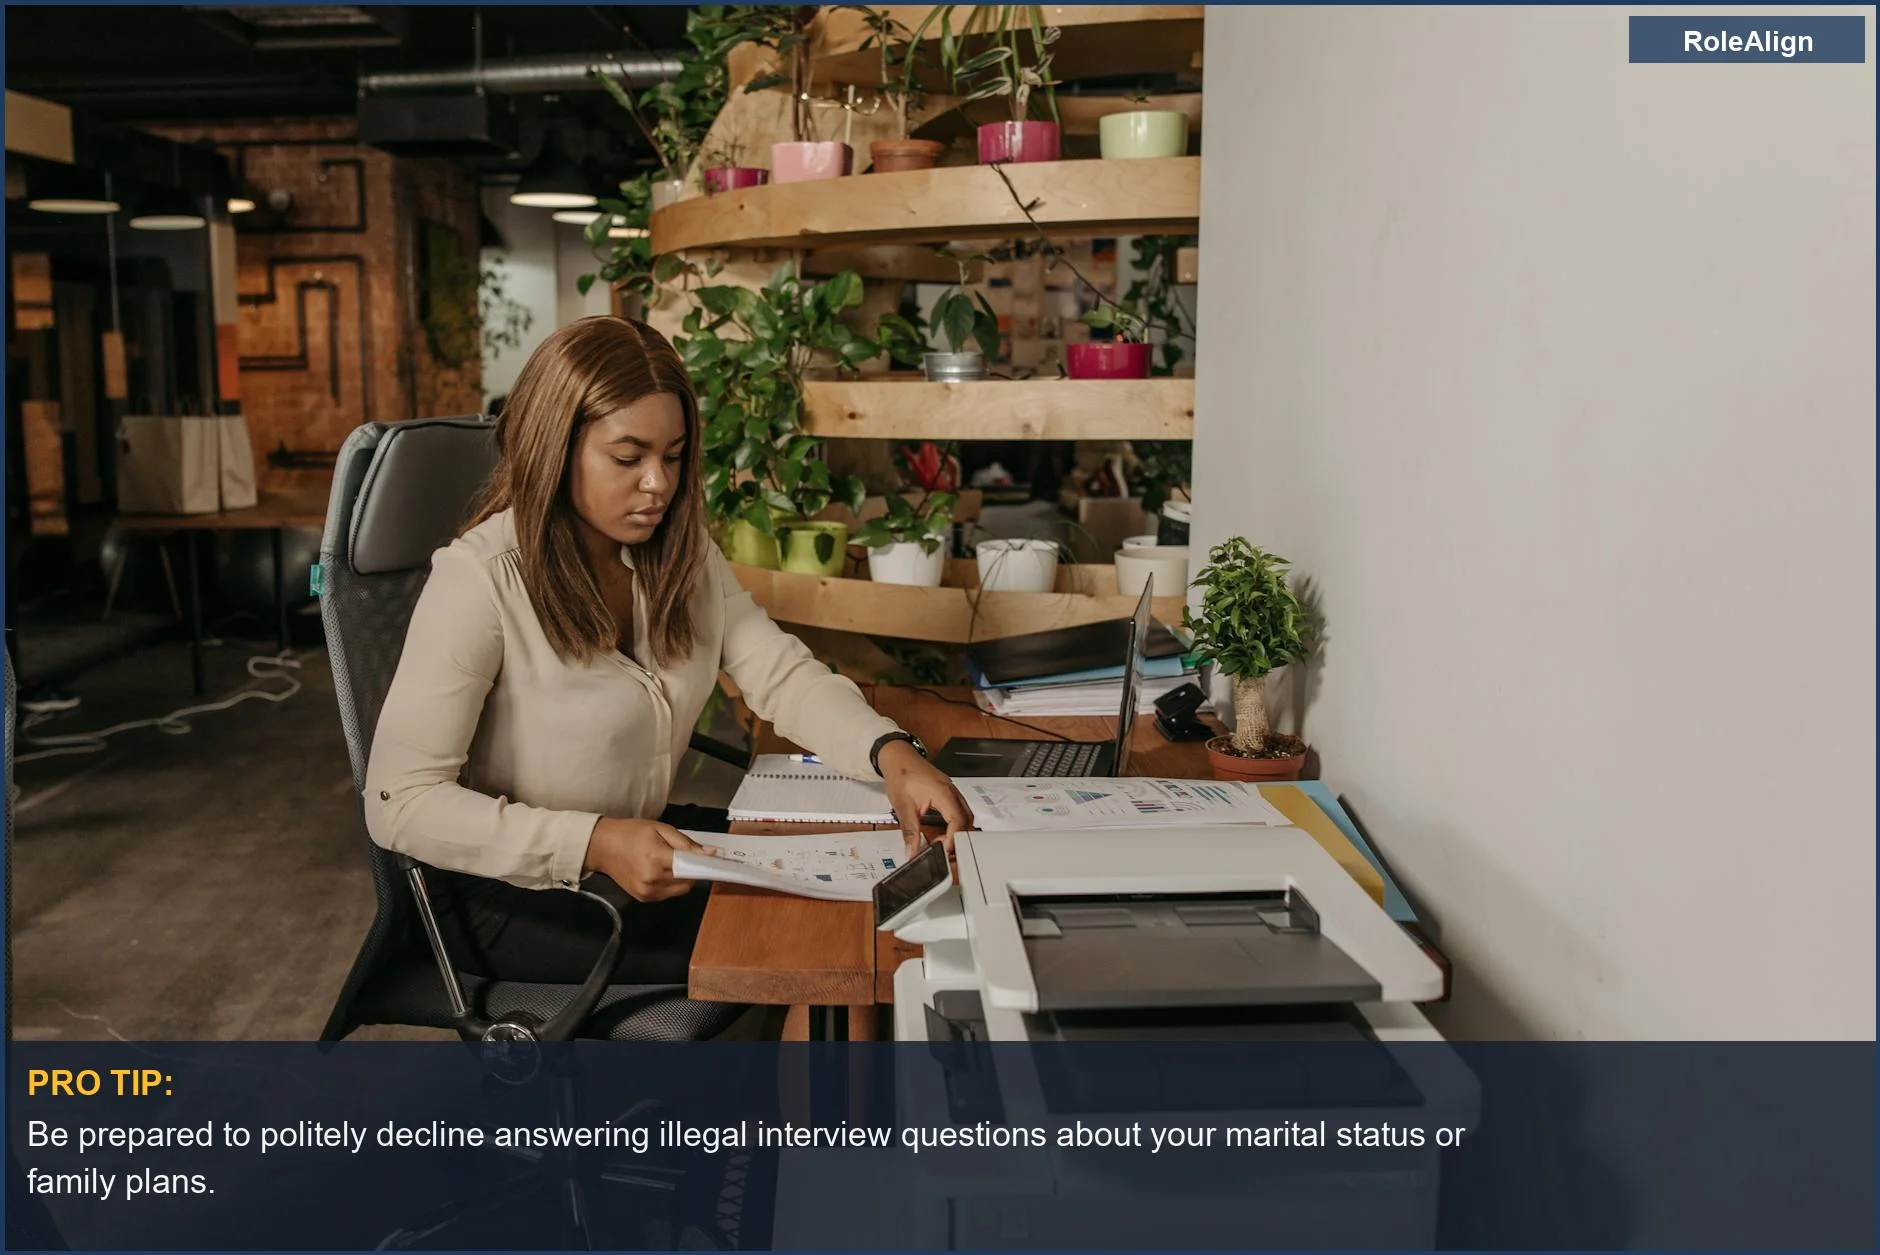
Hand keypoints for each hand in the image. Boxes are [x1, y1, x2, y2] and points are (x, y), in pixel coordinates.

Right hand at [584, 818, 716, 901]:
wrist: (602, 846)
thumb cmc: (631, 833)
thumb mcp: (660, 828)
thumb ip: (685, 843)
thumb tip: (709, 853)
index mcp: (656, 858)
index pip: (690, 867)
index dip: (702, 864)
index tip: (710, 859)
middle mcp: (652, 879)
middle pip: (688, 881)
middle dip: (690, 869)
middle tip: (680, 856)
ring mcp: (647, 892)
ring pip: (680, 890)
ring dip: (680, 878)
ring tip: (665, 862)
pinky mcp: (643, 898)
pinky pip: (668, 894)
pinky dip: (669, 884)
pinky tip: (658, 871)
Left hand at [877, 738, 972, 851]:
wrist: (898, 757)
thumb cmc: (901, 774)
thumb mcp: (902, 806)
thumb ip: (909, 830)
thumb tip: (912, 850)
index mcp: (943, 793)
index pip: (958, 821)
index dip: (953, 839)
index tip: (942, 850)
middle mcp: (952, 791)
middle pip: (966, 820)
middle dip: (958, 838)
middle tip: (943, 850)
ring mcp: (952, 791)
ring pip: (965, 815)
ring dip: (957, 831)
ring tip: (942, 842)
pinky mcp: (948, 792)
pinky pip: (960, 810)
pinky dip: (955, 823)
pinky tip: (943, 830)